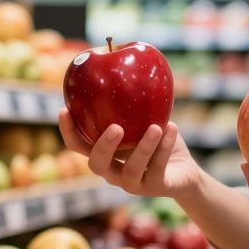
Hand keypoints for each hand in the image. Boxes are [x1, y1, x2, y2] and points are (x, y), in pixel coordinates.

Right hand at [58, 110, 206, 199]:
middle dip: (103, 147)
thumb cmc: (158, 139)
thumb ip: (129, 100)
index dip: (67, 131)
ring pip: (131, 170)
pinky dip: (165, 147)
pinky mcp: (155, 188)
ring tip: (156, 127)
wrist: (184, 171)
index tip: (64, 109)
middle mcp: (113, 172)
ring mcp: (133, 183)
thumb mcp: (143, 117)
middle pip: (97, 165)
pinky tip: (172, 128)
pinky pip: (158, 169)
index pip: (78, 146)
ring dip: (144, 148)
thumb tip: (119, 60)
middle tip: (116, 127)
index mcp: (104, 154)